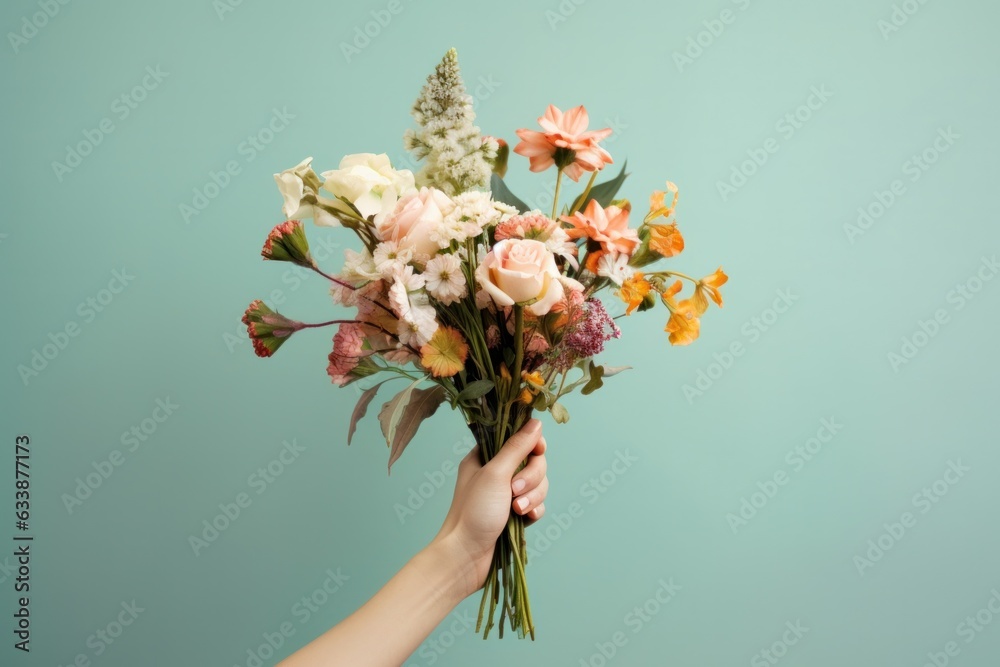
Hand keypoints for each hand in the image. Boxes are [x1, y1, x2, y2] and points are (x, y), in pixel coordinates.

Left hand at [433, 419, 547, 597]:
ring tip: (517, 510)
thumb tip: (536, 422)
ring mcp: (505, 494)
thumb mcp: (496, 474)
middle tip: (514, 491)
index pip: (518, 438)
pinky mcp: (514, 514)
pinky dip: (534, 510)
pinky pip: (536, 503)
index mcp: (485, 457)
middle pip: (533, 461)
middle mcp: (496, 473)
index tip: (537, 451)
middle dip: (531, 477)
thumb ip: (517, 447)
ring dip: (532, 496)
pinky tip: (525, 519)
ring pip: (537, 484)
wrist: (466, 557)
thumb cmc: (474, 512)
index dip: (532, 444)